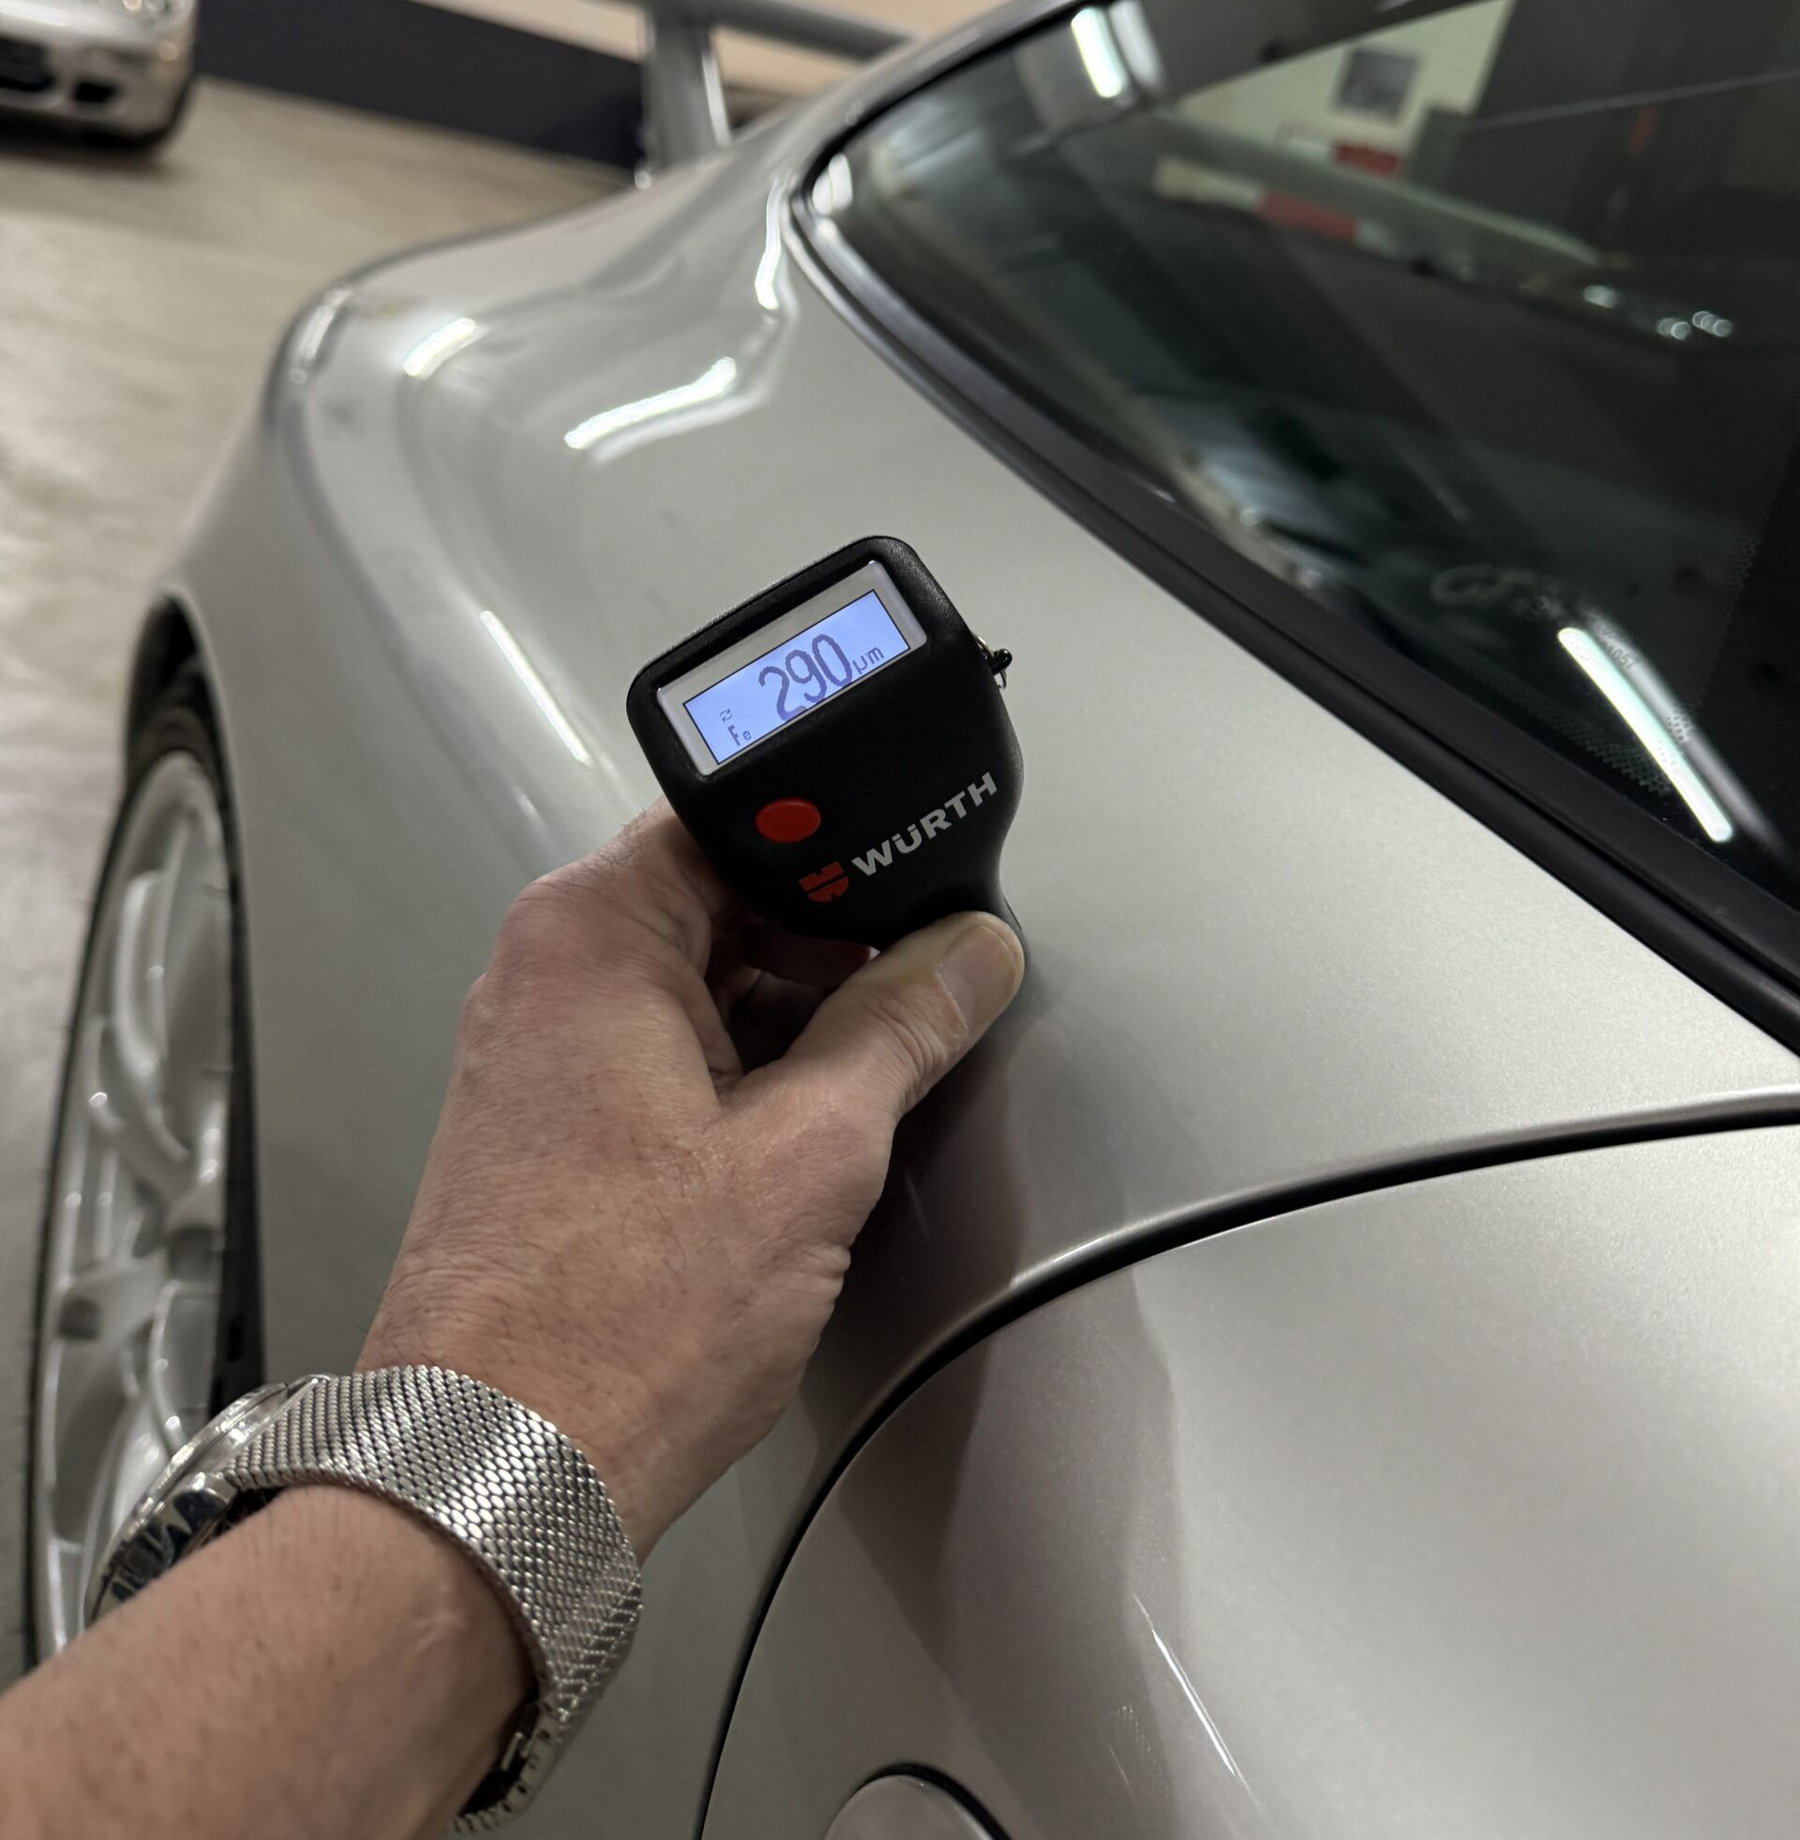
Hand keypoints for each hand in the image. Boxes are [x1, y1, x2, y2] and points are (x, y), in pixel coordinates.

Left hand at [360, 804, 1024, 1555]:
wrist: (496, 1476)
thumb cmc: (613, 1323)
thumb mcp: (810, 1153)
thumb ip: (903, 1026)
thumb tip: (966, 952)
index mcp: (590, 933)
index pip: (738, 817)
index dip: (846, 843)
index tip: (924, 882)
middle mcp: (545, 974)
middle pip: (724, 898)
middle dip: (831, 940)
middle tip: (924, 988)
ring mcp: (540, 1054)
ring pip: (701, 982)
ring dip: (795, 1017)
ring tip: (873, 1081)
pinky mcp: (550, 1129)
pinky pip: (666, 1054)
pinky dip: (743, 1076)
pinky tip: (805, 1139)